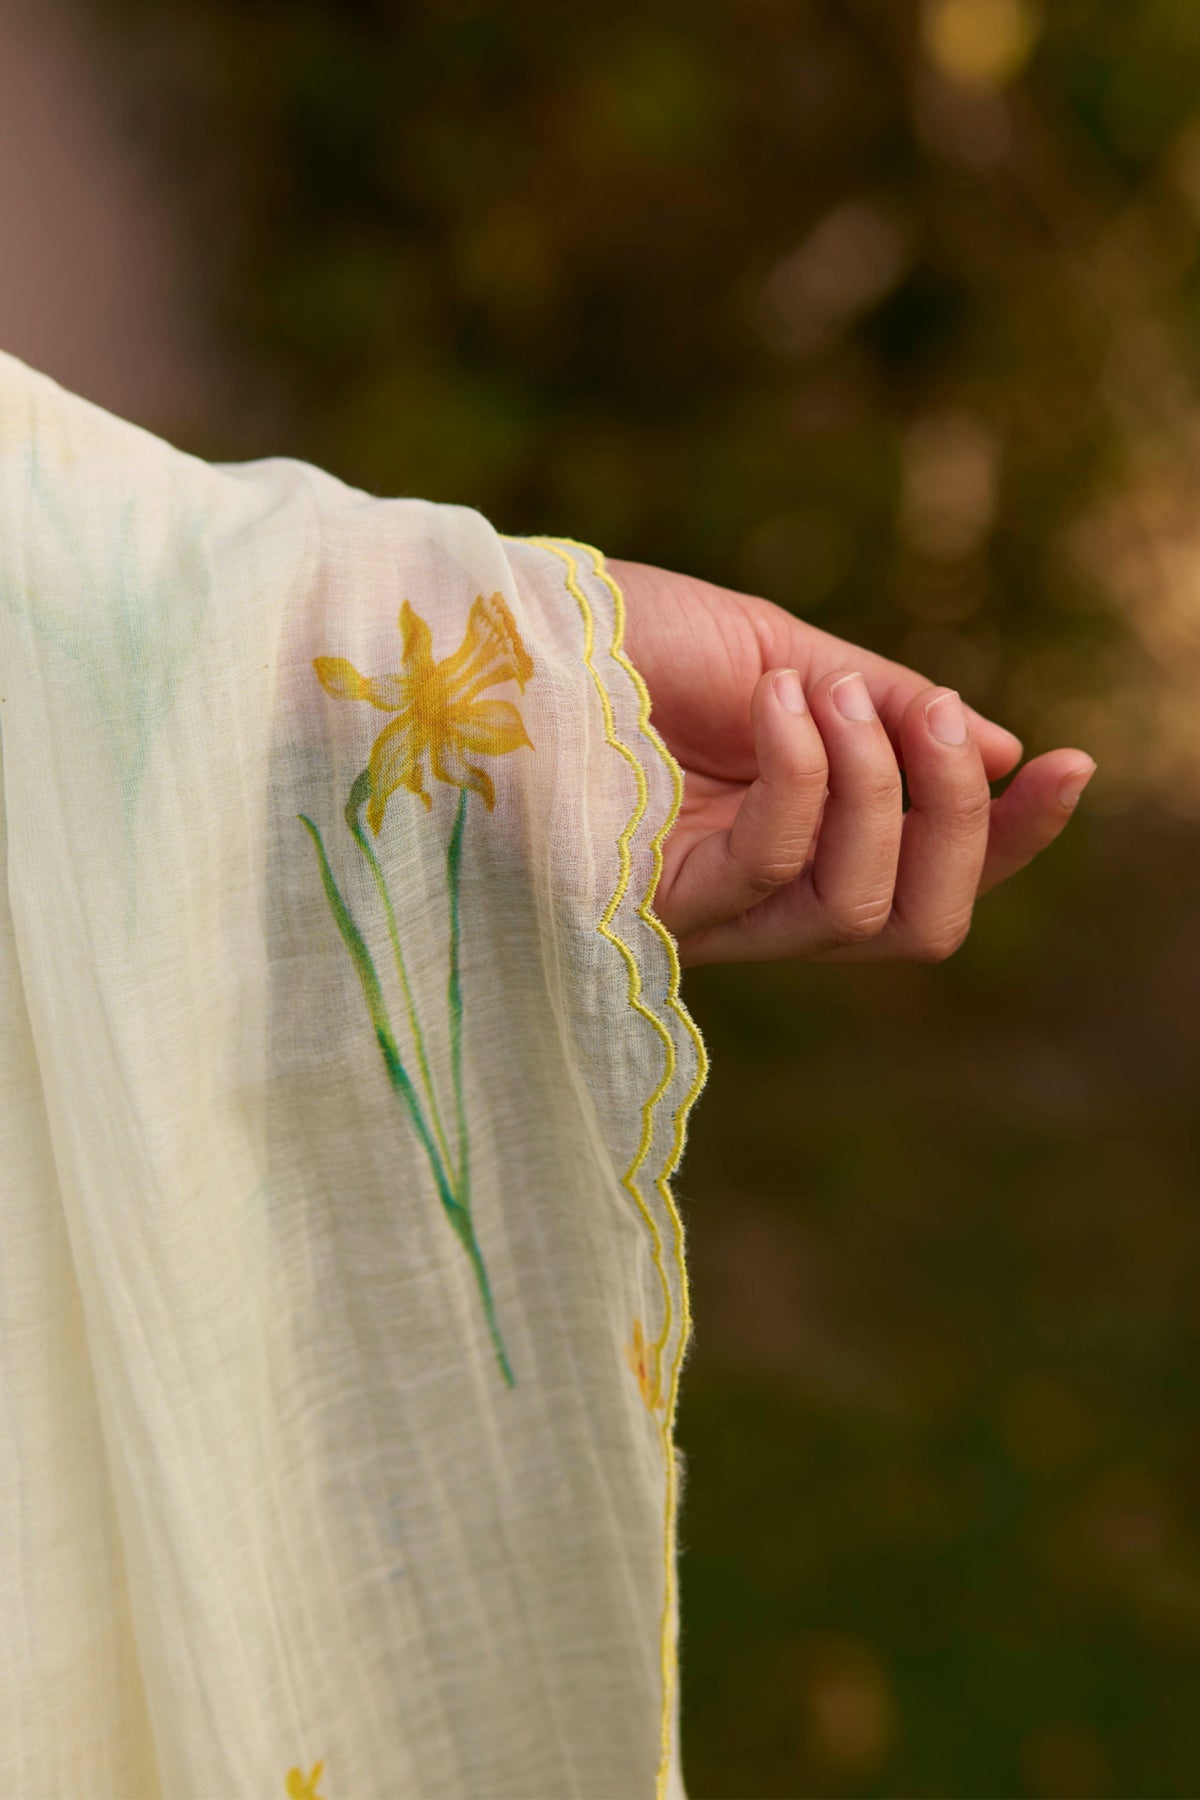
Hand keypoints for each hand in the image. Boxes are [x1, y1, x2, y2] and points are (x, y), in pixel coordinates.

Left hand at [610, 558, 1095, 968]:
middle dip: (965, 824)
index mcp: (800, 832)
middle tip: (941, 723)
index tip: (1070, 763)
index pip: (928, 871)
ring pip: (867, 913)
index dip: (1009, 835)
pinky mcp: (661, 905)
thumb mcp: (779, 654)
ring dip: (883, 786)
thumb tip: (1000, 751)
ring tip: (834, 692)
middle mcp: (765, 891)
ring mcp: (714, 909)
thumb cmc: (627, 636)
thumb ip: (883, 711)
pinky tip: (779, 701)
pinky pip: (779, 864)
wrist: (509, 623)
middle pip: (919, 924)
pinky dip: (806, 775)